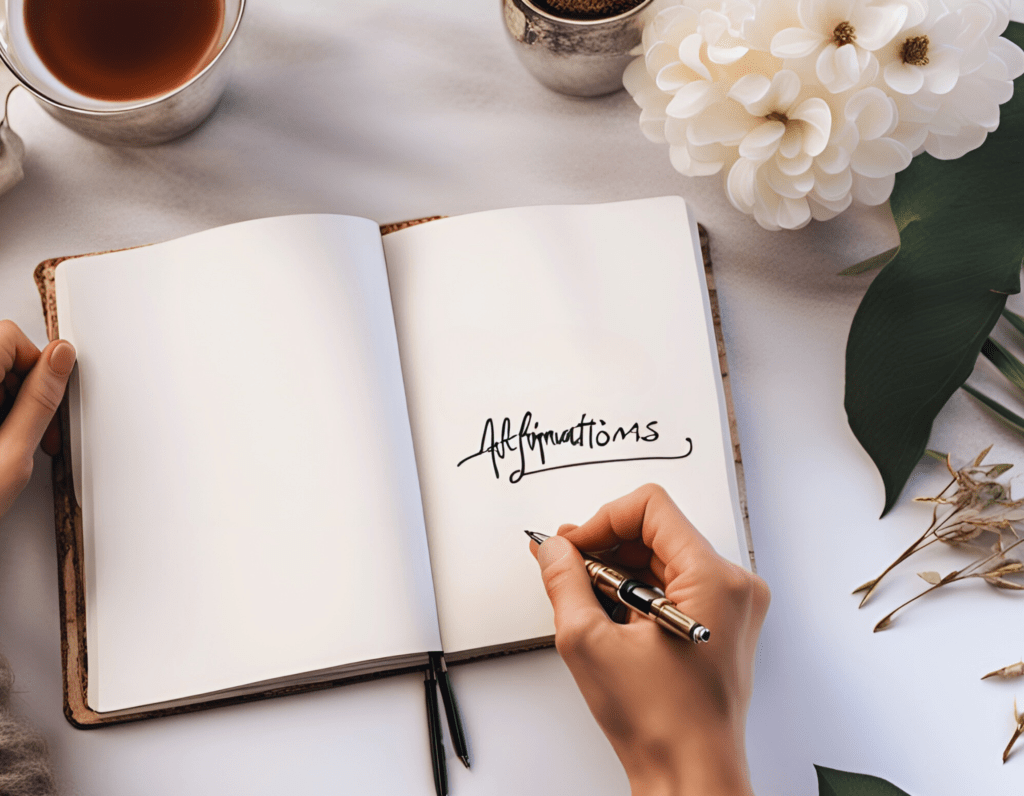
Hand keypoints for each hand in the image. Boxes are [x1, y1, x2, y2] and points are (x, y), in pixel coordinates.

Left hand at [0, 320, 75, 518]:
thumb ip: (39, 399)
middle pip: (1, 357)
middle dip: (25, 390)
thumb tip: (61, 359)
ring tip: (11, 447)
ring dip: (9, 407)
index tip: (45, 400)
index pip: (9, 337)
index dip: (37, 366)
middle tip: (33, 430)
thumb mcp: (12, 451)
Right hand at [532, 484, 768, 795]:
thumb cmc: (662, 726)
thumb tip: (553, 549)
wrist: (692, 775)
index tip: (572, 546)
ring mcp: (732, 606)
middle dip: (606, 549)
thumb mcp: (589, 643)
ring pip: (663, 559)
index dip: (602, 520)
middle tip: (568, 571)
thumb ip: (564, 581)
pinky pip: (674, 585)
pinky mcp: (722, 623)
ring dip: (618, 574)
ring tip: (588, 605)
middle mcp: (733, 585)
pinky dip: (637, 594)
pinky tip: (612, 622)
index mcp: (714, 579)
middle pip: (657, 532)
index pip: (651, 507)